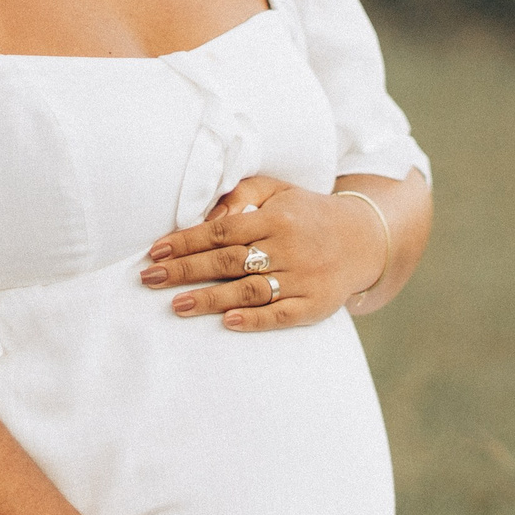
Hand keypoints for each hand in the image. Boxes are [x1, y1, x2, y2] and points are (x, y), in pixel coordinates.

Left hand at [140, 175, 385, 330]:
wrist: (364, 238)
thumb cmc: (307, 214)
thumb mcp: (279, 192)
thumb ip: (242, 196)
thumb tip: (209, 218)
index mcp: (277, 218)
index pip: (222, 231)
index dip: (186, 242)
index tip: (156, 251)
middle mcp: (289, 247)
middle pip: (228, 261)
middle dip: (185, 270)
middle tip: (150, 279)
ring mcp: (303, 278)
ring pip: (249, 290)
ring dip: (210, 299)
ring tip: (176, 305)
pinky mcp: (315, 304)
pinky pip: (281, 314)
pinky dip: (255, 320)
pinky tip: (227, 323)